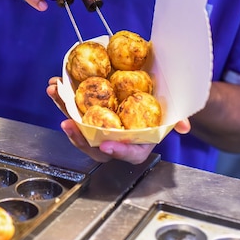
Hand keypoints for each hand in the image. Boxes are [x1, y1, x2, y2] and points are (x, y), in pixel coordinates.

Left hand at [47, 77, 190, 164]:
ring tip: (55, 93)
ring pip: (80, 126)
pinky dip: (63, 98)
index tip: (106, 145)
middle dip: (79, 137)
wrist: (157, 87)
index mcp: (139, 143)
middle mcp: (117, 138)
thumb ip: (179, 117)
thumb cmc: (165, 104)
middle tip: (68, 125)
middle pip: (95, 145)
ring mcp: (101, 126)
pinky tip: (55, 85)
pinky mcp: (90, 112)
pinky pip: (74, 109)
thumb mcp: (175, 109)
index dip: (118, 152)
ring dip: (64, 110)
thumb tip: (184, 126)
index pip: (129, 154)